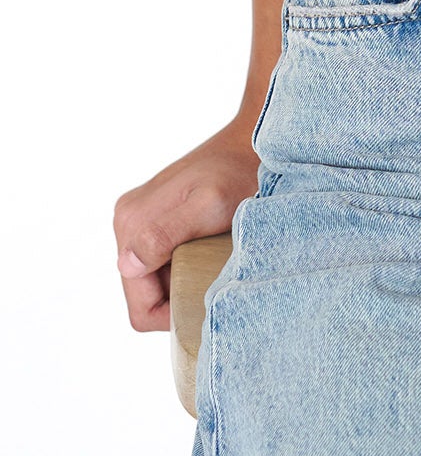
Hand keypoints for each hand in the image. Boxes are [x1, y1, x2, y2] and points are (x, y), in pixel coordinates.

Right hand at [112, 119, 264, 332]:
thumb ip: (165, 234)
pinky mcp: (158, 215)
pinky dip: (185, 264)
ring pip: (154, 280)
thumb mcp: (208, 205)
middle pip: (144, 294)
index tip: (207, 301)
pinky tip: (211, 251)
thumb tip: (128, 264)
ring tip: (215, 264)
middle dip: (177, 298)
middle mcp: (128, 220)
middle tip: (215, 282)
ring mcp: (141, 217)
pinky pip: (163, 259)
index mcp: (132, 223)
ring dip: (183, 281)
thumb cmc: (240, 171)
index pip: (140, 306)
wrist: (257, 138)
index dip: (172, 316)